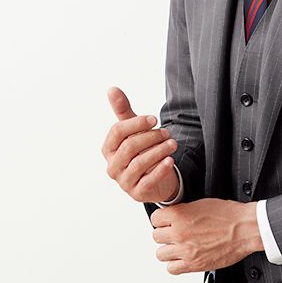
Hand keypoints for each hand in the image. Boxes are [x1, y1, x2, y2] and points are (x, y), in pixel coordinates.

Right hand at [102, 86, 179, 203]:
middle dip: (150, 137)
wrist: (155, 179)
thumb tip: (112, 89)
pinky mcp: (137, 193)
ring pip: (139, 164)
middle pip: (129, 147)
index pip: (117, 132)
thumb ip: (123, 111)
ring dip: (158, 151)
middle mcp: (112, 166)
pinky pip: (148, 181)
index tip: (154, 119)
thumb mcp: (133, 130)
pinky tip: (171, 160)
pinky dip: (160, 170)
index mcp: (108, 149)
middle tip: (167, 133)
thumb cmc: (141, 151)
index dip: (136, 123)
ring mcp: (123, 182)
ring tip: (173, 144)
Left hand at [151, 198, 261, 275]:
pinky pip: (171, 269)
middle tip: (175, 235)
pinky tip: (183, 259)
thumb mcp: (201, 204)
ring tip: (178, 248)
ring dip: (168, 251)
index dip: (162, 220)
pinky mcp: (194, 264)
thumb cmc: (229, 216)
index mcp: (179, 215)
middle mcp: (179, 233)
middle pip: (156, 237)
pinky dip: (175, 265)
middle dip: (165, 235)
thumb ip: (183, 212)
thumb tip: (174, 217)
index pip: (155, 219)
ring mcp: (185, 250)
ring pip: (160, 254)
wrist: (245, 229)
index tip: (167, 222)